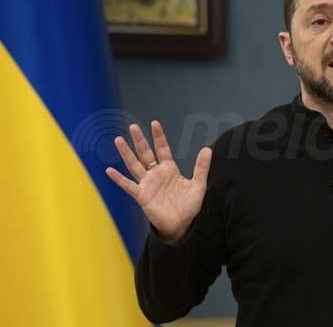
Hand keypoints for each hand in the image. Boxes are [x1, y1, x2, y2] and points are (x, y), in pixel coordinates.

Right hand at [105, 121, 212, 243]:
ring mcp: (147, 184)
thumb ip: (201, 167)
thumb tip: (207, 149)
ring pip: (134, 165)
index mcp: (169, 169)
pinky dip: (118, 179)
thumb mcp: (198, 185)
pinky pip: (128, 186)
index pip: (162, 149)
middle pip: (145, 153)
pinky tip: (109, 171)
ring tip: (118, 140)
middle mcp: (156, 174)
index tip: (154, 123)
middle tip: (133, 126)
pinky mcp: (142, 196)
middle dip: (140, 140)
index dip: (158, 137)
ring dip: (126, 153)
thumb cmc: (189, 206)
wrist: (182, 225)